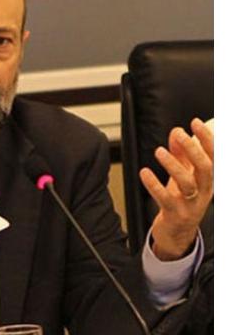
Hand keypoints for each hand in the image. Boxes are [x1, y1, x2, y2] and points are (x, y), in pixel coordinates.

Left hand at [140, 118, 212, 260]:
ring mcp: (191, 205)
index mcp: (207, 180)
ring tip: (159, 151)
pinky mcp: (175, 215)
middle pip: (205, 169)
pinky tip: (144, 172)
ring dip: (173, 165)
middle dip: (193, 150)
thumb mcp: (183, 176)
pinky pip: (166, 199)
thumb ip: (181, 155)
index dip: (206, 139)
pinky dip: (154, 185)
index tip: (194, 123)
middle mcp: (203, 192)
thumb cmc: (181, 200)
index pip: (214, 157)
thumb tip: (176, 132)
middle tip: (179, 134)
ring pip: (187, 183)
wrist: (178, 234)